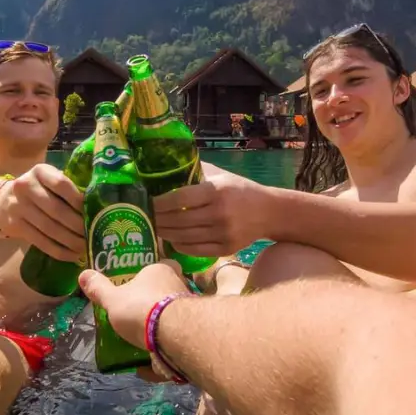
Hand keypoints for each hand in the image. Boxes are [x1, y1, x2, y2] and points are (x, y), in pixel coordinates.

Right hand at [0, 164, 84, 261]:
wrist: (2, 201)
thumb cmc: (37, 190)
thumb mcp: (48, 180)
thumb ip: (67, 188)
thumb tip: (97, 207)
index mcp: (40, 171)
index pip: (61, 184)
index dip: (78, 199)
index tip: (93, 211)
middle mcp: (26, 186)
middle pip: (56, 209)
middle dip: (77, 225)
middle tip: (93, 234)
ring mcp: (19, 207)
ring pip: (49, 228)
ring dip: (70, 241)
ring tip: (86, 247)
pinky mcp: (15, 226)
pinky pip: (41, 242)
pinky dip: (59, 250)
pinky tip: (72, 255)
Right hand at [78, 260, 190, 349]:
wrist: (172, 335)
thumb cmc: (140, 308)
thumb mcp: (112, 299)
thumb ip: (99, 289)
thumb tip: (83, 274)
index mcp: (163, 270)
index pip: (163, 264)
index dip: (152, 274)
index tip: (140, 285)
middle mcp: (180, 285)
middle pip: (167, 291)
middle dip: (154, 303)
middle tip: (137, 316)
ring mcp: (189, 309)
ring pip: (174, 315)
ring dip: (160, 327)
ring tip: (140, 341)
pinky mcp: (192, 331)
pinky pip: (176, 338)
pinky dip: (163, 349)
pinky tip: (148, 362)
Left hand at [153, 165, 271, 256]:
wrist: (270, 212)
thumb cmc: (241, 190)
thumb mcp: (222, 175)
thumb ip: (197, 171)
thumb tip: (169, 164)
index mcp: (216, 191)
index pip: (179, 199)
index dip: (159, 203)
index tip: (147, 202)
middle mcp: (219, 213)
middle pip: (178, 220)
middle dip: (158, 219)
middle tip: (145, 216)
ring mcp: (223, 234)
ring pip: (184, 237)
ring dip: (165, 233)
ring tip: (155, 227)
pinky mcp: (226, 249)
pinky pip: (195, 250)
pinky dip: (179, 245)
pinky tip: (171, 239)